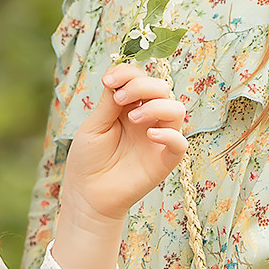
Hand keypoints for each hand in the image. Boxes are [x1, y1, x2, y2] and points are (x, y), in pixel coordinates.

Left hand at [51, 64, 185, 268]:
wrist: (87, 195)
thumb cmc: (88, 160)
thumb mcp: (94, 126)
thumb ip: (109, 103)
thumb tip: (120, 80)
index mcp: (130, 108)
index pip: (140, 78)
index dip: (128, 73)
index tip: (108, 81)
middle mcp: (148, 119)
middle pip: (161, 88)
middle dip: (142, 86)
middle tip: (119, 98)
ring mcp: (158, 138)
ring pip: (176, 109)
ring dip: (157, 106)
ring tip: (133, 118)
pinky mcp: (164, 160)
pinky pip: (180, 143)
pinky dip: (170, 134)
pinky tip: (150, 134)